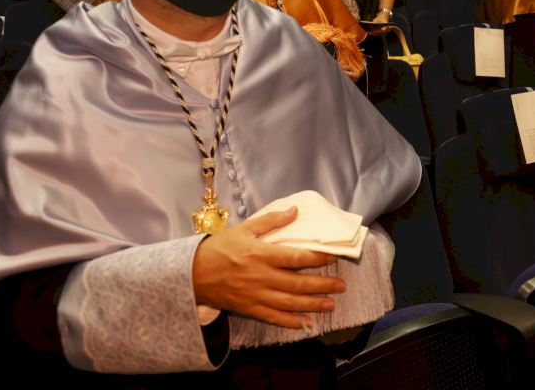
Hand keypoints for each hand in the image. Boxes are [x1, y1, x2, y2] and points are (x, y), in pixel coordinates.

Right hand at [191, 207, 345, 328]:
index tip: (334, 258)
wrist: (192, 273)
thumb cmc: (219, 248)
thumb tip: (294, 210)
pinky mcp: (249, 308)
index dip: (318, 259)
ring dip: (313, 305)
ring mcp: (256, 294)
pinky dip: (290, 322)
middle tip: (341, 285)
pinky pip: (273, 317)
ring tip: (331, 305)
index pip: (296, 258)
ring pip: (290, 303)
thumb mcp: (244, 229)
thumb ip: (271, 221)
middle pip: (298, 283)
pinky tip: (305, 323)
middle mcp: (262, 276)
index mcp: (262, 254)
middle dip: (323, 285)